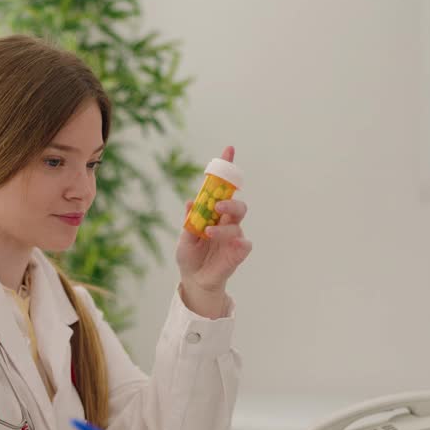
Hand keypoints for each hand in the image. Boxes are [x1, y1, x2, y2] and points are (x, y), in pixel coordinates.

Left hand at [176, 145, 251, 309]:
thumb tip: (191, 201)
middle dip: (230, 200)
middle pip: (236, 203)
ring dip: (223, 227)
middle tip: (217, 205)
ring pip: (237, 223)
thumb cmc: (190, 256)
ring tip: (208, 232)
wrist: (194, 280)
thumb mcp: (185, 237)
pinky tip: (228, 245)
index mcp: (214, 213)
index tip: (229, 150)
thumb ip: (190, 220)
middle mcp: (226, 221)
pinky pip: (244, 243)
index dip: (227, 169)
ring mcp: (234, 236)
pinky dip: (237, 242)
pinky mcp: (239, 252)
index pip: (222, 188)